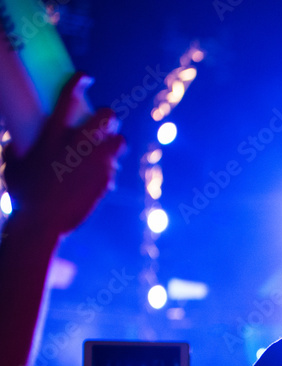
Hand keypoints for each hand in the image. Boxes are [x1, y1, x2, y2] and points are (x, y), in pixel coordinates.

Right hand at [4, 72, 125, 235]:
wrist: (43, 222)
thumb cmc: (22, 194)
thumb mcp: (13, 165)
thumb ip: (16, 148)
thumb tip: (16, 140)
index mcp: (52, 136)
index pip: (67, 99)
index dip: (78, 83)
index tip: (85, 77)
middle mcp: (78, 146)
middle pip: (106, 117)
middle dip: (107, 116)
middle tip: (102, 122)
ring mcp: (96, 163)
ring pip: (120, 141)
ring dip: (114, 141)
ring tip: (106, 148)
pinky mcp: (106, 180)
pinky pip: (114, 167)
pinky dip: (107, 168)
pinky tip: (98, 175)